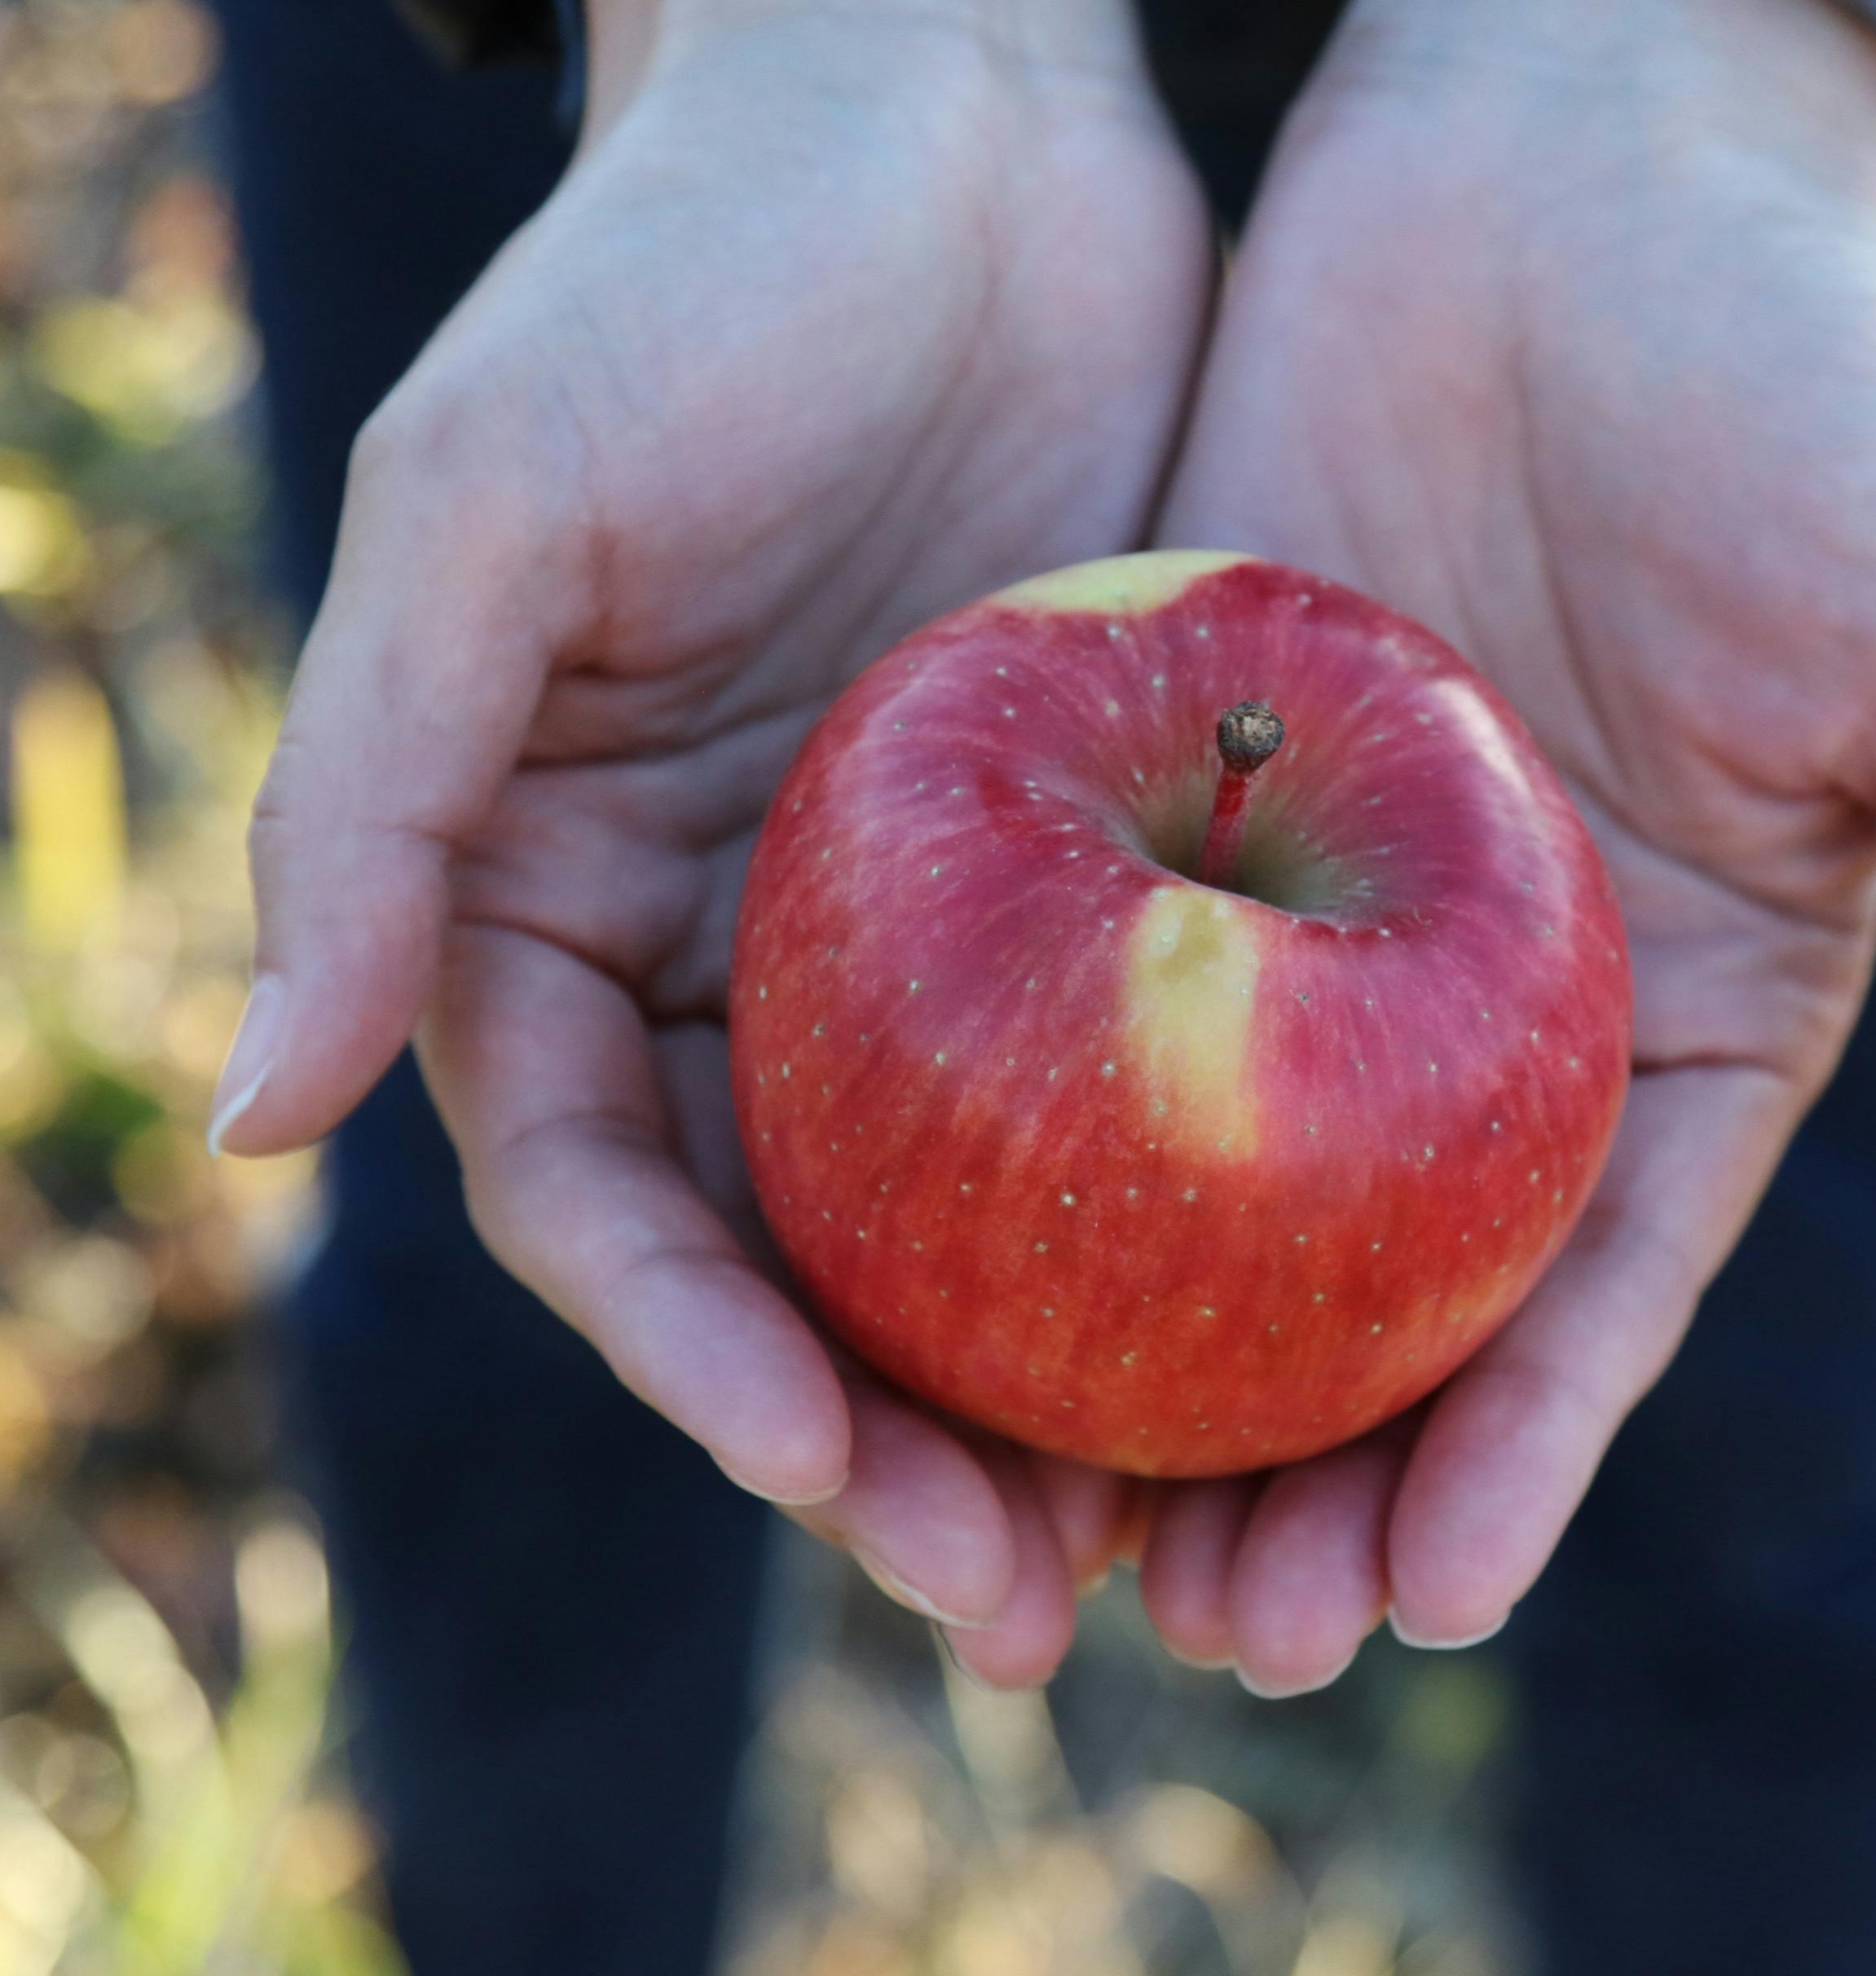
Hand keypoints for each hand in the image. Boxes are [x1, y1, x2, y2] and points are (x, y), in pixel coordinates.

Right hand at [210, 0, 1207, 1683]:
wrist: (950, 113)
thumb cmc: (690, 281)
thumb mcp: (496, 508)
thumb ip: (376, 796)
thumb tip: (253, 1105)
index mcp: (566, 914)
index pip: (618, 1203)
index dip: (700, 1359)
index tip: (828, 1473)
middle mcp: (746, 955)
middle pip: (813, 1265)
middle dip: (895, 1448)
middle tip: (1025, 1605)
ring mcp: (932, 929)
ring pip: (989, 1223)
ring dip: (1058, 1397)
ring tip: (1169, 1555)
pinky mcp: (1103, 863)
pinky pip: (1147, 1082)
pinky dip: (1197, 1224)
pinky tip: (1300, 1338)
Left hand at [1142, 0, 1875, 1691]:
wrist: (1570, 148)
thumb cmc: (1802, 393)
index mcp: (1678, 1013)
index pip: (1591, 1290)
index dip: (1516, 1461)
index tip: (1425, 1605)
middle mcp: (1484, 1001)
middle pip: (1385, 1296)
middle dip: (1312, 1479)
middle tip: (1215, 1634)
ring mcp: (1313, 911)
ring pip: (1213, 1198)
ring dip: (1146, 1376)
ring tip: (1064, 1542)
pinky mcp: (1162, 796)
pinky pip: (1082, 999)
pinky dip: (1022, 1150)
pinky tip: (943, 1273)